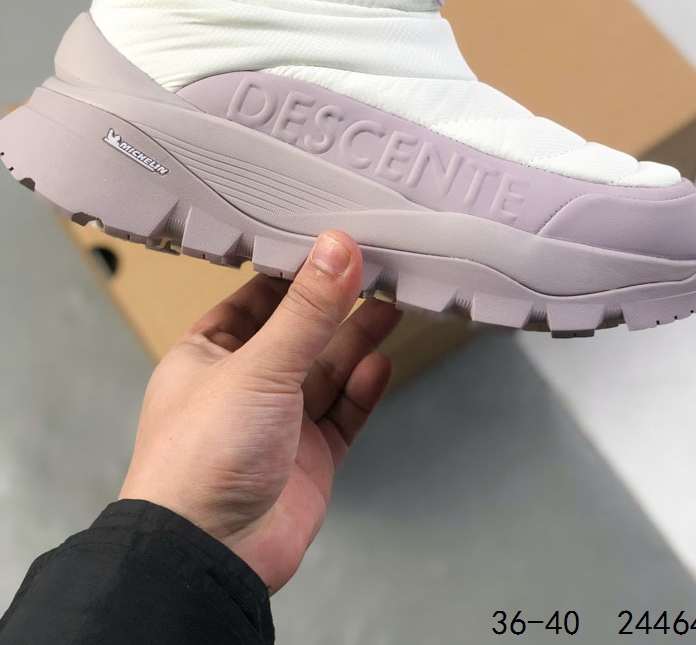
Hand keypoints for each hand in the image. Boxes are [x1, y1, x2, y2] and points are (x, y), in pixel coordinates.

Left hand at [119, 230, 400, 592]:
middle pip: (300, 333)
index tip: (332, 244)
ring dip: (357, 341)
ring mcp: (278, 423)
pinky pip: (343, 413)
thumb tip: (337, 250)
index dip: (294, 271)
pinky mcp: (309, 458)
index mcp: (208, 355)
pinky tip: (380, 365)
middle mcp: (242, 385)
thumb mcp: (258, 366)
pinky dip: (363, 390)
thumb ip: (306, 310)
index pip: (256, 298)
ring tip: (391, 307)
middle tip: (375, 273)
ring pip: (327, 371)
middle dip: (336, 305)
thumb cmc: (200, 459)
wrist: (211, 555)